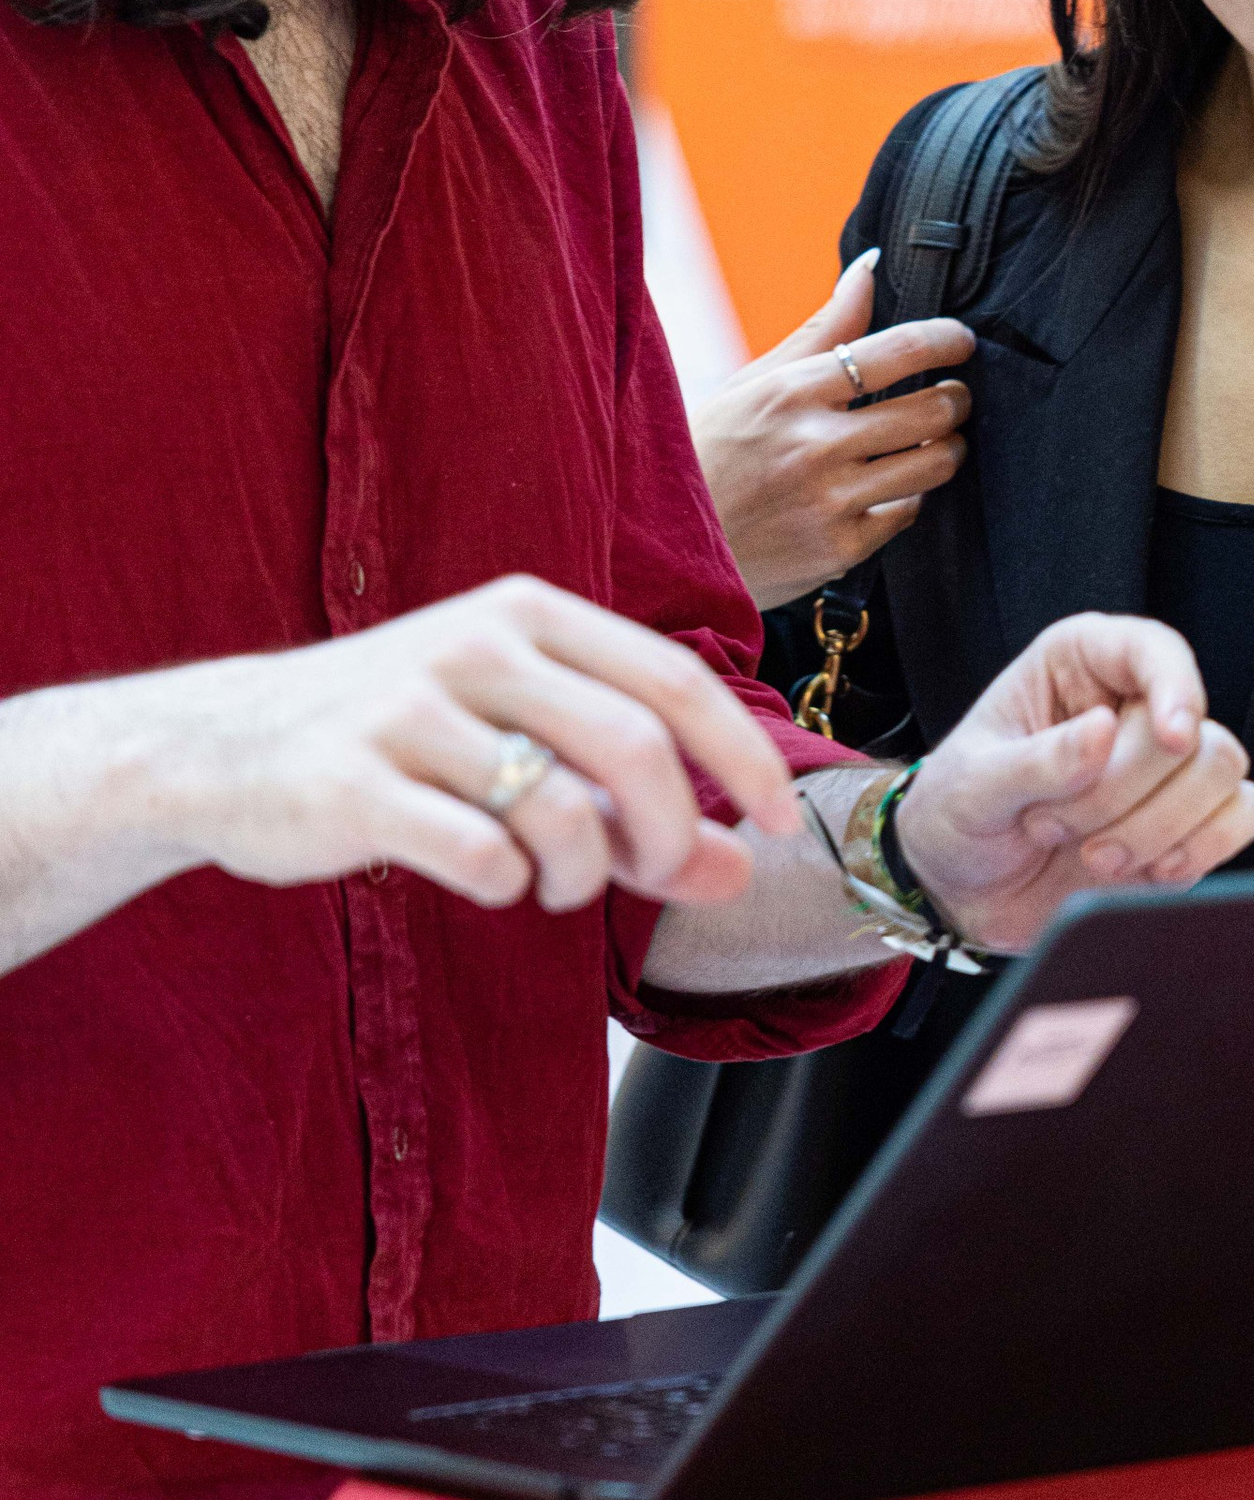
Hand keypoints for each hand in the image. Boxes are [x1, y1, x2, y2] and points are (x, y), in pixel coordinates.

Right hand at [133, 576, 804, 915]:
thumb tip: (741, 872)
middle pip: (635, 746)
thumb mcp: (526, 742)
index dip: (746, 757)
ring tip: (557, 884)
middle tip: (654, 874)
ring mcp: (409, 708)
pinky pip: (479, 852)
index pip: (677, 679)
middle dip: (670, 833)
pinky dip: (507, 885)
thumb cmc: (406, 741)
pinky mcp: (351, 782)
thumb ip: (638, 802)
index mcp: (532, 614)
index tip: (786, 823)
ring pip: (563, 807)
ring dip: (585, 874)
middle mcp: (478, 643)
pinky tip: (489, 878)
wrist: (221, 745)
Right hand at [692, 252, 975, 610]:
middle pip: (932, 409)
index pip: (899, 350)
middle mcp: (814, 444)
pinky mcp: (839, 549)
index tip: (962, 341)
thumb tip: (870, 267)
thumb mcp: (754, 382)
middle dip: (957, 397)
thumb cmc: (712, 450)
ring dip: (949, 447)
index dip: (947, 340)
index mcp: (792, 391)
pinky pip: (908, 511)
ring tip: (937, 440)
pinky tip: (893, 486)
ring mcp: (829, 500)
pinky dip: (910, 495)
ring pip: (935, 462)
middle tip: (954, 396)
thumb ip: (823, 328)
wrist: (665, 544)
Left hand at [893, 614, 1253, 952]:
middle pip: (1192, 731)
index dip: (1174, 687)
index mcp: (1080, 664)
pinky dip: (1201, 848)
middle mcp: (1134, 704)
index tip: (1170, 737)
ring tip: (1090, 855)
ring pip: (1221, 774)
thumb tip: (1103, 732)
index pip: (1155, 649)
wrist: (961, 893)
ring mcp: (1167, 767)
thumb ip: (1036, 762)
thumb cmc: (957, 816)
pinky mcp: (1187, 822)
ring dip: (1156, 829)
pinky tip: (1147, 871)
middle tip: (1053, 825)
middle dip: (1124, 795)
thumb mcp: (972, 786)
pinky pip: (1241, 817)